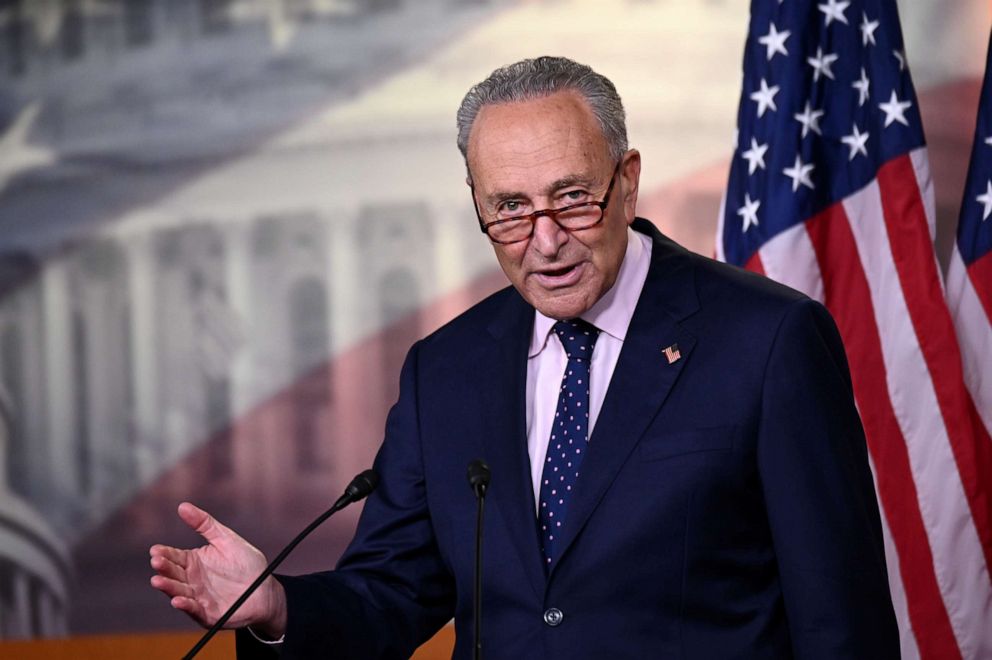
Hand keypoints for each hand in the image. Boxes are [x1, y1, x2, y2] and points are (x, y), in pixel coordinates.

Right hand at [149, 502, 287, 636]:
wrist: (265, 589)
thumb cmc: (246, 564)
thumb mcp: (226, 539)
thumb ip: (205, 524)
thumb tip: (182, 506)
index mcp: (194, 562)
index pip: (174, 556)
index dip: (164, 554)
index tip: (155, 550)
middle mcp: (192, 580)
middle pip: (173, 573)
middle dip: (163, 568)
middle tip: (156, 561)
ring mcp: (198, 597)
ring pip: (179, 592)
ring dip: (168, 587)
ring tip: (158, 580)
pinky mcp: (207, 613)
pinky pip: (194, 610)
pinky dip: (186, 606)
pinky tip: (178, 600)